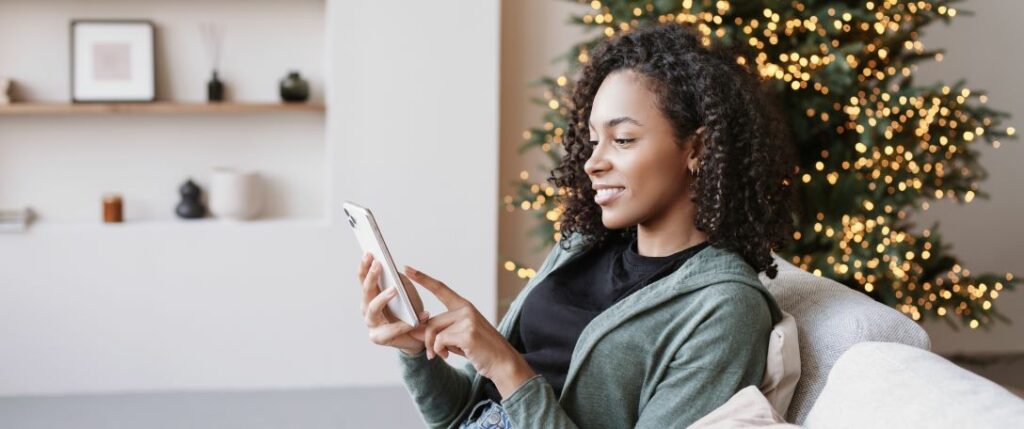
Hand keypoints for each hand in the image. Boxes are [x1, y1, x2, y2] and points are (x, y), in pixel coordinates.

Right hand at [357, 251, 429, 354]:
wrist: (417, 335)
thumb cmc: (410, 310)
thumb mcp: (407, 291)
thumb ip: (399, 281)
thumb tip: (393, 269)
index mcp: (371, 294)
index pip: (363, 277)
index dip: (365, 265)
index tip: (369, 252)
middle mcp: (367, 308)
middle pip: (366, 291)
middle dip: (371, 276)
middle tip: (378, 264)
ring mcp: (371, 323)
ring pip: (373, 308)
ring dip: (382, 298)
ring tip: (394, 290)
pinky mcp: (379, 338)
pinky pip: (392, 329)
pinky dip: (406, 323)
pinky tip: (421, 315)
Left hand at [403, 264, 536, 397]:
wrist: (502, 362)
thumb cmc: (479, 350)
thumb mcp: (456, 337)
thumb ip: (438, 331)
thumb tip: (413, 330)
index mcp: (464, 306)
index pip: (440, 288)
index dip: (422, 278)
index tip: (407, 268)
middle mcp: (466, 309)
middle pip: (431, 320)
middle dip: (426, 339)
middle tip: (431, 354)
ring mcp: (468, 319)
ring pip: (434, 331)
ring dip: (433, 347)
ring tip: (440, 355)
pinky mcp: (468, 333)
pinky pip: (440, 341)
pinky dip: (440, 351)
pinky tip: (449, 355)